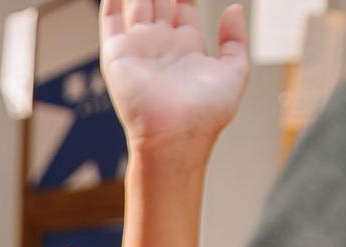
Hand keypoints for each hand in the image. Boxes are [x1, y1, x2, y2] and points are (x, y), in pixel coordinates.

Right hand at [101, 0, 249, 153]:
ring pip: (137, 4)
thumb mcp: (234, 71)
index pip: (184, 6)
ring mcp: (138, 48)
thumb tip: (234, 8)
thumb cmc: (206, 113)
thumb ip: (235, 39)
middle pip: (160, 0)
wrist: (177, 135)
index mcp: (186, 47)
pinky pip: (111, 20)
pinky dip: (112, 2)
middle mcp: (161, 45)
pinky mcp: (118, 54)